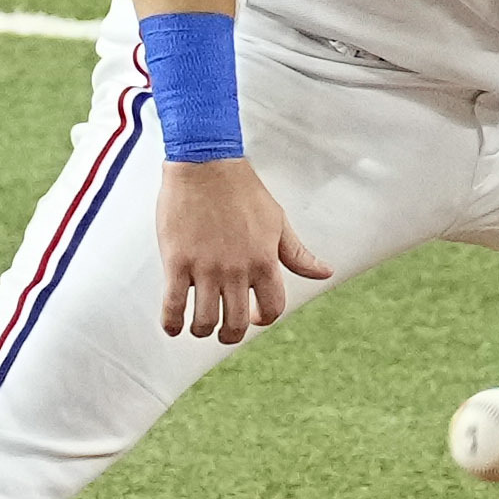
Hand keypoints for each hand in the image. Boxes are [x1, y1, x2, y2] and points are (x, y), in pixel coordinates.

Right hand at [155, 158, 330, 343]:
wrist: (206, 164)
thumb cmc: (242, 190)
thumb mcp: (278, 222)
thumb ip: (298, 255)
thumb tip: (326, 273)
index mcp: (264, 261)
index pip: (272, 309)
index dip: (263, 319)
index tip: (251, 317)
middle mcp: (237, 270)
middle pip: (235, 323)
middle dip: (230, 335)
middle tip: (223, 332)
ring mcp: (206, 268)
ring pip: (205, 321)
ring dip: (202, 331)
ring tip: (199, 326)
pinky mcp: (177, 262)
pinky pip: (173, 306)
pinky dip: (172, 324)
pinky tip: (173, 326)